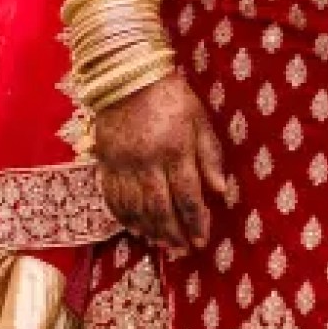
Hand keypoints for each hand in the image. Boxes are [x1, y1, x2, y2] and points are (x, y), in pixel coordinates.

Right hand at [93, 74, 227, 252]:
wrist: (127, 77)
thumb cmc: (172, 97)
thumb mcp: (200, 120)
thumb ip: (210, 156)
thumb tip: (221, 191)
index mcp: (176, 151)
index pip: (188, 196)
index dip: (196, 222)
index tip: (202, 241)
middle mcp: (148, 162)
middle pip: (161, 209)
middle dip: (174, 234)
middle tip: (182, 251)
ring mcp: (124, 165)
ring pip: (136, 208)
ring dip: (150, 231)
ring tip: (162, 245)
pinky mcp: (106, 163)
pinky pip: (113, 198)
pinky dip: (124, 218)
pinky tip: (135, 228)